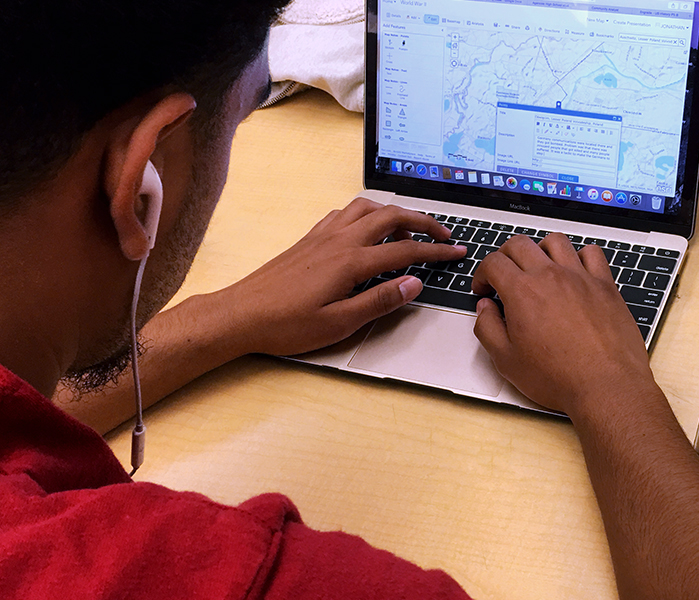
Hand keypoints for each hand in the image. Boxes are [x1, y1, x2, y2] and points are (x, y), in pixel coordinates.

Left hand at [213, 197, 465, 355]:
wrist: (241, 314)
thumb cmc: (287, 325)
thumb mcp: (339, 323)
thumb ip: (379, 301)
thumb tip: (414, 283)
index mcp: (351, 262)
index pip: (405, 251)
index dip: (435, 251)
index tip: (457, 252)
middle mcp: (339, 240)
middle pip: (391, 217)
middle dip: (422, 222)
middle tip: (442, 235)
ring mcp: (322, 235)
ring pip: (367, 208)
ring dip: (393, 214)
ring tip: (406, 234)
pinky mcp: (309, 238)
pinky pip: (344, 213)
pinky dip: (365, 215)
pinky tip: (366, 232)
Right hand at [470, 233, 656, 414]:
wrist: (605, 386)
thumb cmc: (559, 377)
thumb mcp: (507, 361)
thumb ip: (487, 329)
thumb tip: (485, 309)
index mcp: (522, 292)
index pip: (494, 262)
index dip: (482, 274)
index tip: (485, 288)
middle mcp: (551, 276)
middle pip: (520, 244)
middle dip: (505, 255)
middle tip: (504, 274)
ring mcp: (580, 277)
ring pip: (556, 241)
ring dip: (540, 249)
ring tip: (539, 267)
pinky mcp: (605, 285)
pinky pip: (592, 253)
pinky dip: (580, 255)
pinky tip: (575, 271)